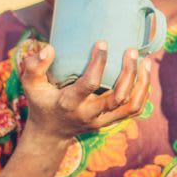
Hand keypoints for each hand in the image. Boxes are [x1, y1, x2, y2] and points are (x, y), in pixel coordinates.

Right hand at [19, 40, 151, 141]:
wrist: (51, 133)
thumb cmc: (42, 102)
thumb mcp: (31, 86)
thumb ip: (34, 67)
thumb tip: (50, 48)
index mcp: (70, 104)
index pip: (89, 84)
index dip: (98, 63)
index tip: (103, 43)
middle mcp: (89, 114)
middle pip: (118, 97)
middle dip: (129, 73)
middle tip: (131, 51)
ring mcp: (103, 120)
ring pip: (131, 105)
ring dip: (142, 83)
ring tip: (145, 61)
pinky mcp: (111, 121)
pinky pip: (134, 110)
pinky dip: (143, 92)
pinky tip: (145, 74)